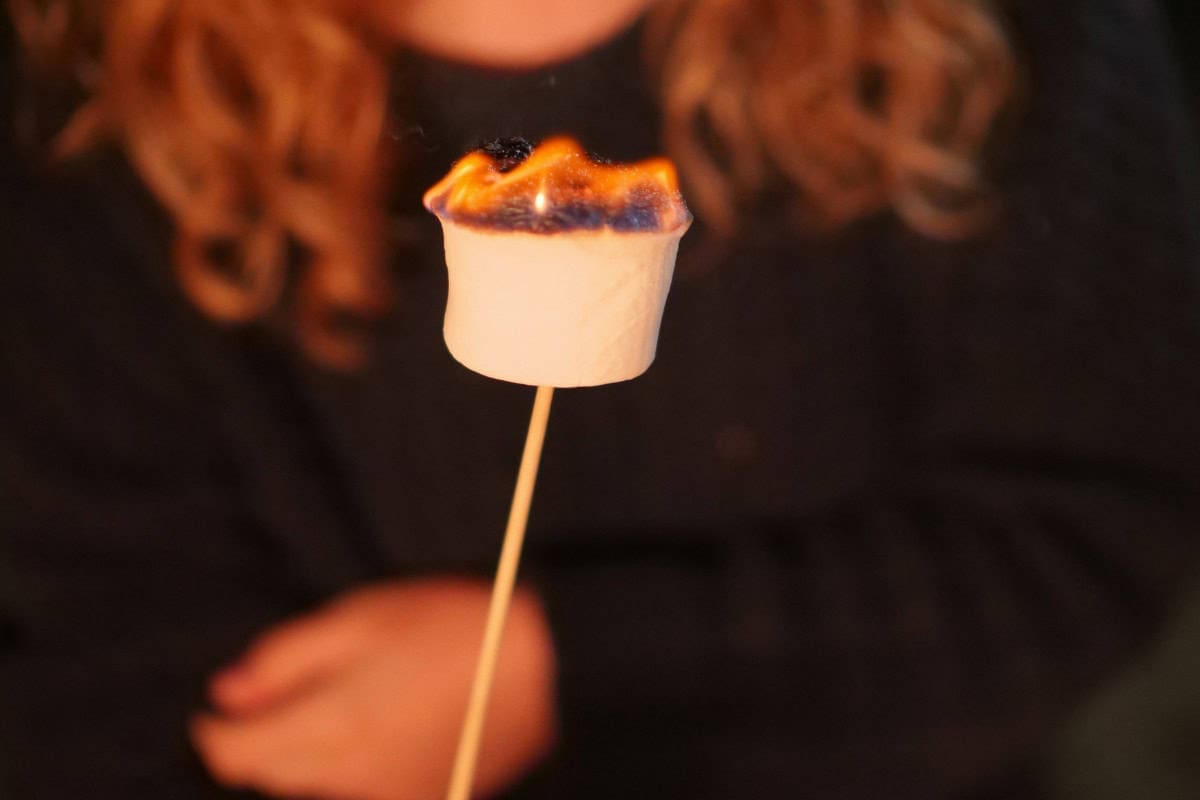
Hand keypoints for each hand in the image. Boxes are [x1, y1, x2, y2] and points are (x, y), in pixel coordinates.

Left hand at [190, 578, 556, 799]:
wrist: (547, 666)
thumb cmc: (455, 628)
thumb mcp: (362, 617)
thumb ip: (286, 659)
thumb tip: (227, 691)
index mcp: (328, 728)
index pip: (231, 754)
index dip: (214, 727)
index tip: (222, 704)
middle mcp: (350, 779)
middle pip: (269, 777)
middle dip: (260, 740)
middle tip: (285, 691)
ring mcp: (388, 797)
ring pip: (315, 788)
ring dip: (306, 755)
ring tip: (348, 699)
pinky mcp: (424, 799)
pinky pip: (362, 792)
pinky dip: (353, 767)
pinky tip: (386, 722)